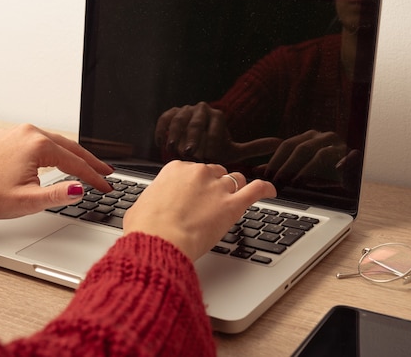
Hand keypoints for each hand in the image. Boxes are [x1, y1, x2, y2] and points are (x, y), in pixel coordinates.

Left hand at [0, 124, 113, 220]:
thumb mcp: (27, 201)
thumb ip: (57, 195)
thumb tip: (80, 189)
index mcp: (37, 146)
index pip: (76, 163)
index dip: (94, 177)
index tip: (106, 186)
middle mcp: (30, 132)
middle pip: (70, 147)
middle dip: (91, 162)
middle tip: (107, 172)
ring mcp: (20, 131)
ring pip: (57, 142)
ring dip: (74, 154)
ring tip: (89, 165)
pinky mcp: (12, 135)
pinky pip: (42, 140)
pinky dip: (57, 150)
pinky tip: (62, 157)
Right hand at [123, 160, 276, 260]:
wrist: (159, 241)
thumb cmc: (146, 228)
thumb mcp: (140, 207)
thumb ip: (151, 202)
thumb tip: (148, 209)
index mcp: (175, 169)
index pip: (191, 169)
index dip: (195, 183)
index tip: (194, 192)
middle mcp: (198, 173)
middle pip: (215, 172)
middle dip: (214, 184)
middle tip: (211, 200)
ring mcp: (217, 187)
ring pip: (235, 179)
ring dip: (235, 188)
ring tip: (235, 197)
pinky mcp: (232, 205)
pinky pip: (256, 190)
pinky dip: (265, 189)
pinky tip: (270, 191)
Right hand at [155, 102, 279, 162]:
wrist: (191, 147)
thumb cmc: (212, 151)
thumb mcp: (233, 150)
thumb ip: (254, 147)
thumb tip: (280, 143)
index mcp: (218, 115)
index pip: (215, 124)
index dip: (211, 140)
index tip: (208, 155)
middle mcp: (202, 109)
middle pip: (197, 121)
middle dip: (193, 138)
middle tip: (191, 153)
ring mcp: (184, 110)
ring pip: (180, 119)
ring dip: (177, 134)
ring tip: (175, 148)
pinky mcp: (169, 114)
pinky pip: (165, 119)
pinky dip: (163, 130)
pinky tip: (162, 142)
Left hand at [254, 130, 347, 188]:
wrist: (351, 179)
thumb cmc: (321, 175)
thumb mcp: (297, 170)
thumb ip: (279, 168)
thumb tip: (255, 171)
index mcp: (308, 137)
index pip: (287, 145)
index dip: (275, 161)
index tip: (265, 176)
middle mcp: (323, 137)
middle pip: (300, 149)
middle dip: (287, 167)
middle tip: (277, 183)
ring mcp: (338, 144)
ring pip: (318, 154)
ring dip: (304, 171)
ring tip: (293, 184)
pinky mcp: (350, 155)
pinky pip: (335, 162)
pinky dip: (324, 172)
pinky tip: (313, 182)